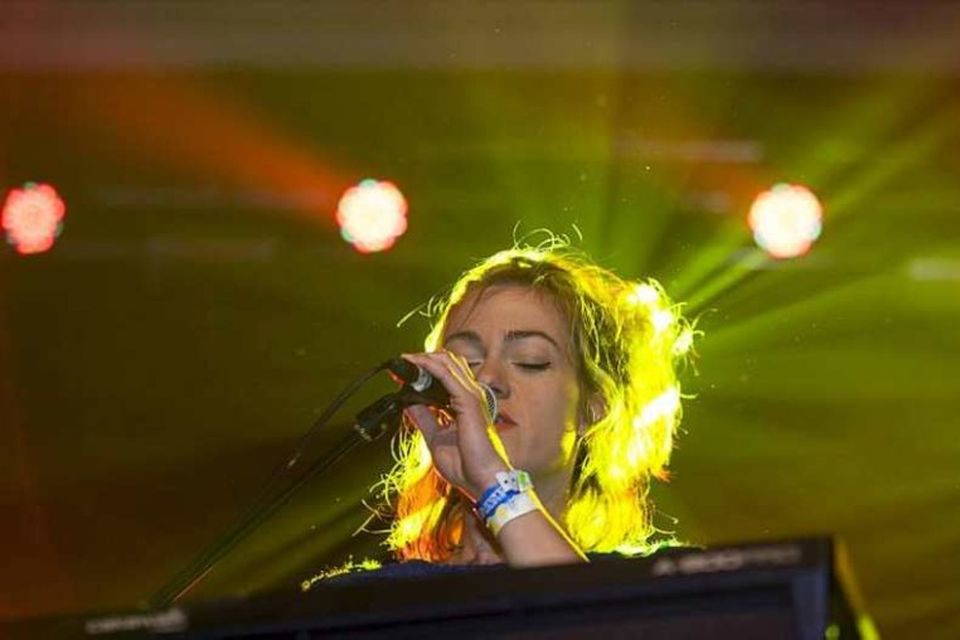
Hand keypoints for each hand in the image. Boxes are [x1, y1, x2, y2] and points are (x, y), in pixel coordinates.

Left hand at [399, 351, 510, 499]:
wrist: (480, 480)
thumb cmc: (465, 465)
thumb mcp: (435, 437)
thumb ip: (424, 418)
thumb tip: (408, 403)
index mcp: (463, 404)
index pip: (444, 376)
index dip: (424, 369)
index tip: (403, 371)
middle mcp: (469, 396)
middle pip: (447, 363)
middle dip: (423, 360)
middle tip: (403, 363)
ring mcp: (470, 396)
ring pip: (447, 364)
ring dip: (424, 359)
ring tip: (407, 360)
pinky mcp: (468, 400)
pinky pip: (447, 375)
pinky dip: (430, 367)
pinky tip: (417, 365)